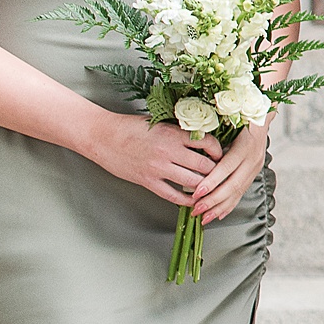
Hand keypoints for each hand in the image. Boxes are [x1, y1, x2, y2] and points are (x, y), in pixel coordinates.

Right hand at [83, 113, 222, 205]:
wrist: (102, 136)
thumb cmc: (130, 127)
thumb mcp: (159, 122)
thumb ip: (180, 131)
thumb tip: (203, 136)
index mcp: (174, 134)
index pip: (208, 143)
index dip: (219, 150)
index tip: (220, 154)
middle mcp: (169, 152)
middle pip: (205, 166)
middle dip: (216, 171)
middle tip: (221, 173)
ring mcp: (158, 168)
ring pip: (192, 183)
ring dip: (204, 187)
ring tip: (210, 187)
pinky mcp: (147, 181)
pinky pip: (172, 196)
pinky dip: (185, 200)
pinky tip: (192, 201)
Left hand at [191, 116, 269, 223]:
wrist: (263, 114)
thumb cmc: (241, 117)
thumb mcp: (228, 123)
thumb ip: (213, 138)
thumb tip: (192, 150)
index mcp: (245, 145)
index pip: (226, 167)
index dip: (211, 181)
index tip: (196, 192)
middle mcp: (253, 158)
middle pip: (233, 184)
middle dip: (213, 200)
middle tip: (197, 209)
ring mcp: (256, 166)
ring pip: (238, 191)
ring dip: (220, 207)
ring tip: (204, 217)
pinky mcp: (255, 172)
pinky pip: (241, 192)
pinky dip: (230, 205)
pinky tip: (219, 214)